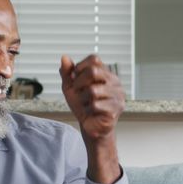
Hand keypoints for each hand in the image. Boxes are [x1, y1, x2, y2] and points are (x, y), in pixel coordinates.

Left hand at [59, 54, 124, 183]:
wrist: (89, 126)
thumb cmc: (83, 105)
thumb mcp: (71, 88)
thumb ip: (67, 73)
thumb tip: (64, 58)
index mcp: (106, 74)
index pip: (95, 59)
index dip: (80, 67)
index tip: (75, 78)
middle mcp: (115, 82)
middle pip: (94, 71)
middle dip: (79, 83)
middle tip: (78, 92)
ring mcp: (118, 95)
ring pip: (93, 91)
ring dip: (83, 99)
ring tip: (86, 104)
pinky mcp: (116, 109)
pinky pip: (95, 105)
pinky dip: (88, 110)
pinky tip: (91, 112)